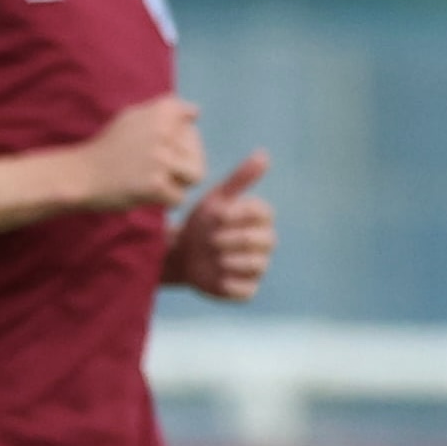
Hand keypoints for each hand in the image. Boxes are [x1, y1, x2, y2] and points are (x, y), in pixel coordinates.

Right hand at [80, 95, 205, 211]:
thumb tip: (196, 112)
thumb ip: (164, 112)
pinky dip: (164, 200)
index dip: (179, 143)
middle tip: (149, 167)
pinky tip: (143, 191)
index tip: (154, 145)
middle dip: (179, 167)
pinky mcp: (155, 184)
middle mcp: (163, 131)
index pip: (193, 130)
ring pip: (195, 176)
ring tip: (153, 179)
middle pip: (197, 157)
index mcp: (161, 112)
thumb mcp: (133, 117)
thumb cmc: (110, 148)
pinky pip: (179, 198)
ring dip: (177, 183)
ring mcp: (159, 158)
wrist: (81, 175)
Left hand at [167, 150, 273, 300]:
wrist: (181, 253)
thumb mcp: (217, 199)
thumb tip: (264, 154)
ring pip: (255, 265)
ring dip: (229, 259)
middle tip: (210, 238)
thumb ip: (241, 179)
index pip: (262, 212)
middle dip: (232, 238)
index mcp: (261, 219)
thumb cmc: (201, 223)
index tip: (215, 215)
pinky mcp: (246, 291)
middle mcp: (265, 244)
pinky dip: (229, 283)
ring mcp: (257, 269)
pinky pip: (245, 290)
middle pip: (262, 240)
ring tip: (211, 255)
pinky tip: (213, 275)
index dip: (237, 214)